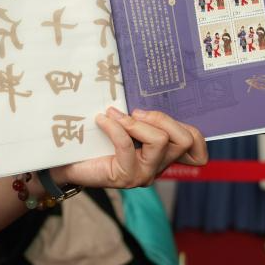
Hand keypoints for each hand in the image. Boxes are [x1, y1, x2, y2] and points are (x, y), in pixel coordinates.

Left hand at [57, 108, 206, 188]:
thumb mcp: (122, 124)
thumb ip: (138, 114)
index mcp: (163, 153)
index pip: (196, 148)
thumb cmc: (95, 142)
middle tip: (135, 112)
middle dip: (161, 118)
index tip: (158, 116)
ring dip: (137, 122)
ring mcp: (145, 173)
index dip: (193, 132)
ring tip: (116, 115)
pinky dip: (115, 127)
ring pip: (160, 141)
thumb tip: (138, 87)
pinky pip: (128, 145)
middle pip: (184, 139)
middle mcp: (159, 165)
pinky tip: (102, 120)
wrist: (68, 164)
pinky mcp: (126, 177)